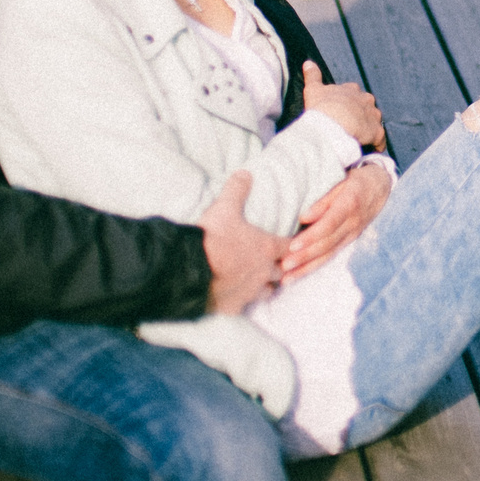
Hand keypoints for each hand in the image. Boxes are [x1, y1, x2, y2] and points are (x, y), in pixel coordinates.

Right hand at [200, 170, 282, 313]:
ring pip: (267, 291)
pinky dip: (241, 300)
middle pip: (282, 272)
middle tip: (273, 262)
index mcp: (266, 247)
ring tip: (257, 280)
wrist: (186, 271)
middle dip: (278, 267)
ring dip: (264, 285)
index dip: (292, 245)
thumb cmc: (210, 238)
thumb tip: (245, 173)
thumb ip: (237, 190)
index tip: (293, 244)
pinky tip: (235, 296)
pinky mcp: (233, 307)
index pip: (291, 247)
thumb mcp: (224, 208)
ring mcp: (249, 291)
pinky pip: (244, 306)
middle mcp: (263, 272)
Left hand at [283, 162, 391, 280]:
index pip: (329, 224)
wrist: (380, 187)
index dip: (311, 236)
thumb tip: (303, 217)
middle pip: (326, 244)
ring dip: (306, 267)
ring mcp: (351, 235)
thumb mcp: (341, 182)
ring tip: (286, 278)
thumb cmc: (356, 182)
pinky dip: (313, 267)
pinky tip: (297, 275)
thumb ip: (323, 201)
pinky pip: (330, 256)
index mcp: (349, 205)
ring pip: (327, 254)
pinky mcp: (348, 242)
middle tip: (284, 265)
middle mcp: (352, 224)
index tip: (293, 245)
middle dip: (304, 257)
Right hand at [303, 62, 384, 147]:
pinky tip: (367, 151)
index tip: (342, 113)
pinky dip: (375, 146)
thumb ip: (312, 76)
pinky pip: (379, 141)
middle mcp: (366, 100)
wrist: (332, 125)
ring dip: (368, 131)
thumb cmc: (322, 107)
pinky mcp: (378, 132)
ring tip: (357, 141)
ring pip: (374, 123)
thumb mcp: (313, 89)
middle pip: (366, 109)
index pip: (354, 95)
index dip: (348, 105)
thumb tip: (308, 63)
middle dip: (360, 117)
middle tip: (348, 129)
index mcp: (352, 90)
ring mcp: (374, 116)